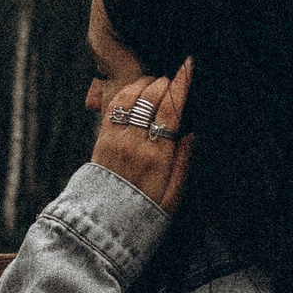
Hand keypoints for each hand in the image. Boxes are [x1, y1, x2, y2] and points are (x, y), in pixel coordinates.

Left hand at [90, 58, 193, 209]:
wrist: (102, 227)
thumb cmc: (144, 214)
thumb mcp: (173, 197)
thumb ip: (184, 163)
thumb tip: (191, 132)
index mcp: (157, 157)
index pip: (171, 110)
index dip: (181, 83)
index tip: (190, 65)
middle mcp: (134, 144)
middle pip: (151, 97)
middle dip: (166, 82)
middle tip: (176, 80)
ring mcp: (114, 140)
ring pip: (131, 96)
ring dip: (147, 84)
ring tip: (158, 85)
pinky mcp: (101, 140)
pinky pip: (114, 106)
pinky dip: (127, 92)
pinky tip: (138, 92)